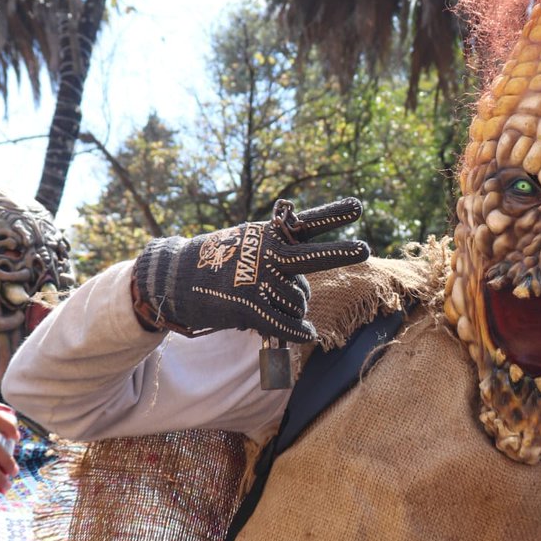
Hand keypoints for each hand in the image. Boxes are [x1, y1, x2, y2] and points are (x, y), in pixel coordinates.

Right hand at [131, 198, 369, 342]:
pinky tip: (308, 333)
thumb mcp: (247, 244)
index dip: (334, 215)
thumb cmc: (215, 262)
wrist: (175, 278)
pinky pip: (284, 322)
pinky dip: (298, 330)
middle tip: (365, 249)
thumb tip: (300, 289)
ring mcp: (259, 279)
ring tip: (274, 305)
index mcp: (270, 237)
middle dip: (341, 252)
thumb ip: (277, 256)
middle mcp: (268, 254)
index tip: (359, 207)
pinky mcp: (249, 305)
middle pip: (313, 255)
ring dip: (294, 308)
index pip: (307, 223)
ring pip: (298, 300)